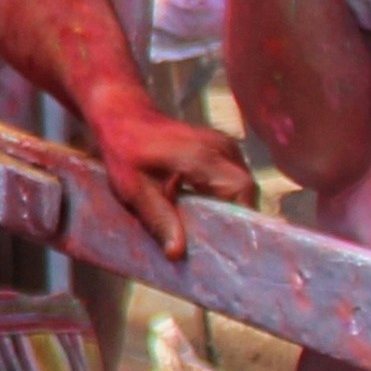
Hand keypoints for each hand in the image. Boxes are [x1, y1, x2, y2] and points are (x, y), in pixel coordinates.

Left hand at [86, 101, 253, 259]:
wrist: (124, 116)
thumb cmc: (125, 151)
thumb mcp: (135, 189)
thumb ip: (159, 219)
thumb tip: (177, 253)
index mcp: (203, 157)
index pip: (242, 191)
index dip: (240, 218)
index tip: (227, 243)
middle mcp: (222, 149)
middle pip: (246, 191)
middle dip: (233, 216)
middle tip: (214, 240)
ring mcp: (225, 146)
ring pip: (242, 185)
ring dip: (228, 206)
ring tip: (206, 226)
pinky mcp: (222, 148)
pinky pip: (233, 177)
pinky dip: (223, 194)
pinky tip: (203, 207)